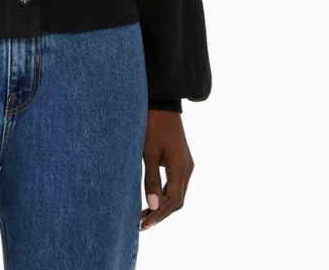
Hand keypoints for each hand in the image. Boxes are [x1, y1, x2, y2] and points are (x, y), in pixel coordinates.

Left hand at [139, 109, 194, 230]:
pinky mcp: (181, 159)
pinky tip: (152, 197)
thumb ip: (151, 180)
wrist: (161, 102)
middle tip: (141, 224)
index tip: (142, 225)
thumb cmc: (152, 125)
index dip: (158, 216)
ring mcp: (185, 163)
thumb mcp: (149, 152)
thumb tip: (153, 207)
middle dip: (161, 214)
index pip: (173, 201)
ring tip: (143, 214)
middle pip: (177, 200)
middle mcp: (187, 168)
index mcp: (181, 168)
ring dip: (162, 205)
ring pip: (177, 192)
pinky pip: (175, 183)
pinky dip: (165, 193)